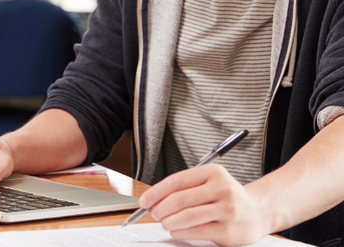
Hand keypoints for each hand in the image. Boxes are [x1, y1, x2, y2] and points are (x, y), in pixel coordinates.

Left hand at [140, 164, 267, 245]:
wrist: (259, 212)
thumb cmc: (226, 197)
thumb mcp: (210, 182)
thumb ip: (186, 187)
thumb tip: (154, 198)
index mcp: (213, 172)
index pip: (176, 181)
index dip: (156, 192)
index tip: (145, 200)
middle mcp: (222, 188)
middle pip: (179, 199)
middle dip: (160, 208)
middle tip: (153, 213)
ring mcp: (227, 209)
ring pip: (186, 216)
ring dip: (168, 221)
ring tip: (164, 223)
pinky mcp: (229, 230)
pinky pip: (197, 231)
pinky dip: (181, 232)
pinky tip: (176, 231)